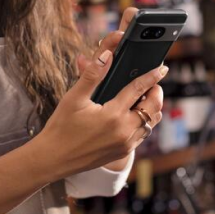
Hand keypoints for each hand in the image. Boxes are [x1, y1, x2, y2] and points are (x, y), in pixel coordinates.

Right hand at [41, 10, 167, 178]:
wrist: (53, 158)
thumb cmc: (61, 127)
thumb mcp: (74, 98)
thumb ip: (92, 75)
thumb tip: (106, 55)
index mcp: (113, 115)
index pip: (139, 89)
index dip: (152, 76)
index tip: (161, 68)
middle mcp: (124, 131)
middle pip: (154, 108)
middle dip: (156, 92)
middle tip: (152, 83)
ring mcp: (126, 144)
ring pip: (151, 123)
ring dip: (152, 109)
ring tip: (144, 98)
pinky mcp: (123, 152)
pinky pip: (143, 135)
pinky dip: (144, 123)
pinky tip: (133, 115)